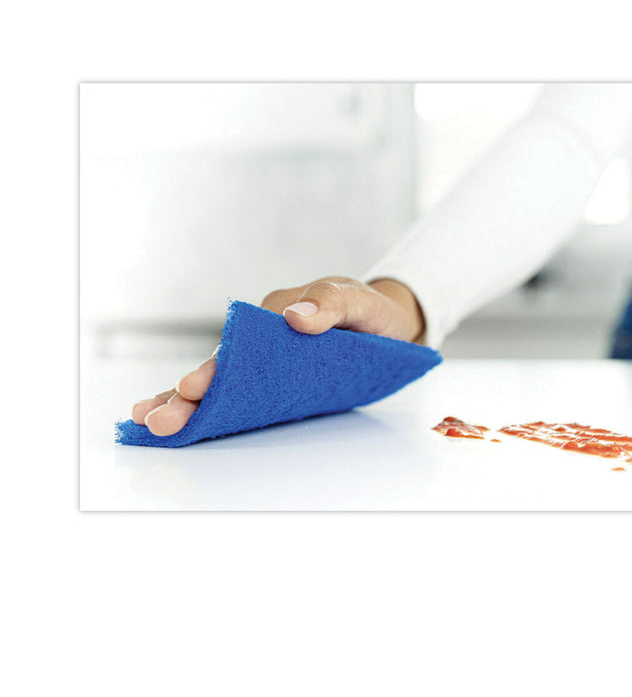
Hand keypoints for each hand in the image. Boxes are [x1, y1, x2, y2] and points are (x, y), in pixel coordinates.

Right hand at [130, 277, 423, 436]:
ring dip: (187, 402)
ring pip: (224, 382)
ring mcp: (268, 359)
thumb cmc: (371, 310)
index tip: (192, 387)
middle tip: (159, 420)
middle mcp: (264, 335)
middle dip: (188, 394)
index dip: (217, 369)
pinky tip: (186, 421)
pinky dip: (213, 406)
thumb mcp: (359, 300)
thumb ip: (331, 304)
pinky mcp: (278, 378)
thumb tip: (295, 317)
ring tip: (150, 421)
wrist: (390, 321)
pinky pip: (245, 392)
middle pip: (223, 367)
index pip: (240, 346)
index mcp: (276, 312)